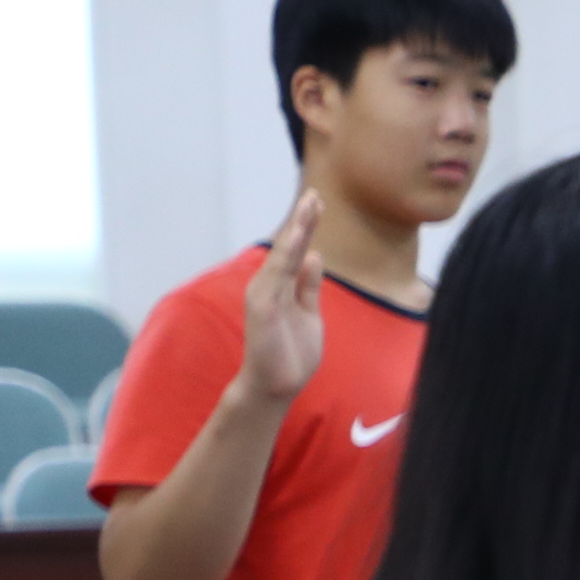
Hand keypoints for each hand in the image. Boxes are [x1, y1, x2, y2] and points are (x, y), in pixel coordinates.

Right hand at [239, 192, 327, 406]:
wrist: (278, 385)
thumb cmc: (292, 352)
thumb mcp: (309, 312)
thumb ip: (308, 285)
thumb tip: (315, 256)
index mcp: (280, 285)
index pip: (296, 249)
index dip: (306, 225)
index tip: (317, 202)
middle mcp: (269, 284)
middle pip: (288, 246)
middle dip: (301, 220)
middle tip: (315, 194)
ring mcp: (263, 294)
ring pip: (283, 256)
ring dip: (296, 231)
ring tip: (308, 206)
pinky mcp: (262, 307)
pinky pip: (278, 276)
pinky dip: (287, 255)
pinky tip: (298, 238)